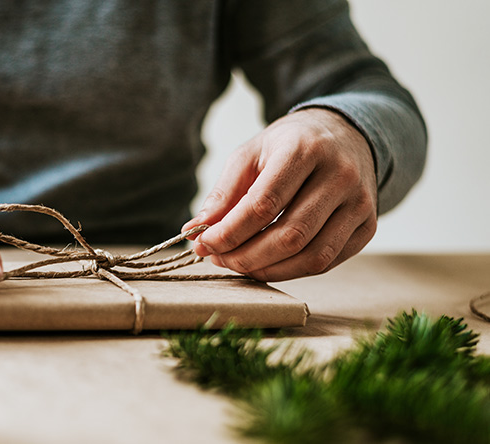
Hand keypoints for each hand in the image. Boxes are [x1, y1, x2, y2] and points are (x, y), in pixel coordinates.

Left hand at [183, 108, 376, 280]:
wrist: (345, 134)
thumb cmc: (289, 146)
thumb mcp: (250, 155)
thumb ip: (223, 193)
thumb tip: (194, 231)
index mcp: (305, 150)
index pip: (263, 205)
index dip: (229, 232)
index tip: (203, 243)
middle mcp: (340, 176)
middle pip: (289, 236)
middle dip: (245, 256)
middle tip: (217, 258)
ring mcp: (360, 203)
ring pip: (312, 256)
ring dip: (267, 270)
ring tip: (238, 263)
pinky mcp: (368, 226)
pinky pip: (327, 262)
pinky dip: (291, 271)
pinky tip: (267, 263)